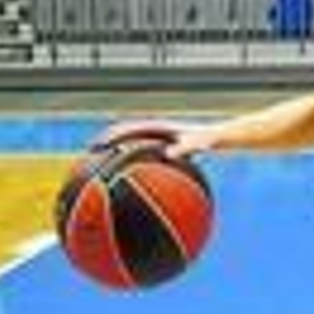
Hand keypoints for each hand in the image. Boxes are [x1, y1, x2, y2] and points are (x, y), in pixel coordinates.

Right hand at [92, 119, 217, 159]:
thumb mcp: (200, 143)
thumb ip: (186, 147)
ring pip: (135, 147)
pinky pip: (146, 157)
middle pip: (127, 136)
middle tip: (91, 156)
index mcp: (160, 128)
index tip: (96, 145)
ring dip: (120, 155)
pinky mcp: (167, 150)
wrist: (222, 136)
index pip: (129, 129)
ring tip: (105, 171)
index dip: (112, 136)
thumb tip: (171, 154)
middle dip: (109, 144)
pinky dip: (137, 166)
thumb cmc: (212, 139)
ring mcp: (161, 141)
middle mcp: (157, 132)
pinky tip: (134, 185)